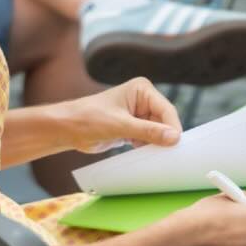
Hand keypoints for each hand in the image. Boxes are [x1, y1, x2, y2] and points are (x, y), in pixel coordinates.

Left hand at [55, 79, 180, 154]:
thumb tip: (174, 137)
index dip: (172, 127)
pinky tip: (146, 155)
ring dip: (157, 144)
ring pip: (157, 132)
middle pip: (164, 121)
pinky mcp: (132, 128)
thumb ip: (148, 131)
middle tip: (169, 154)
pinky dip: (148, 148)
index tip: (177, 144)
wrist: (67, 128)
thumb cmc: (88, 118)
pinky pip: (148, 139)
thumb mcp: (120, 125)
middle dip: (165, 137)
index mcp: (141, 90)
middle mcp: (142, 100)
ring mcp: (138, 115)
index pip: (166, 109)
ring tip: (156, 156)